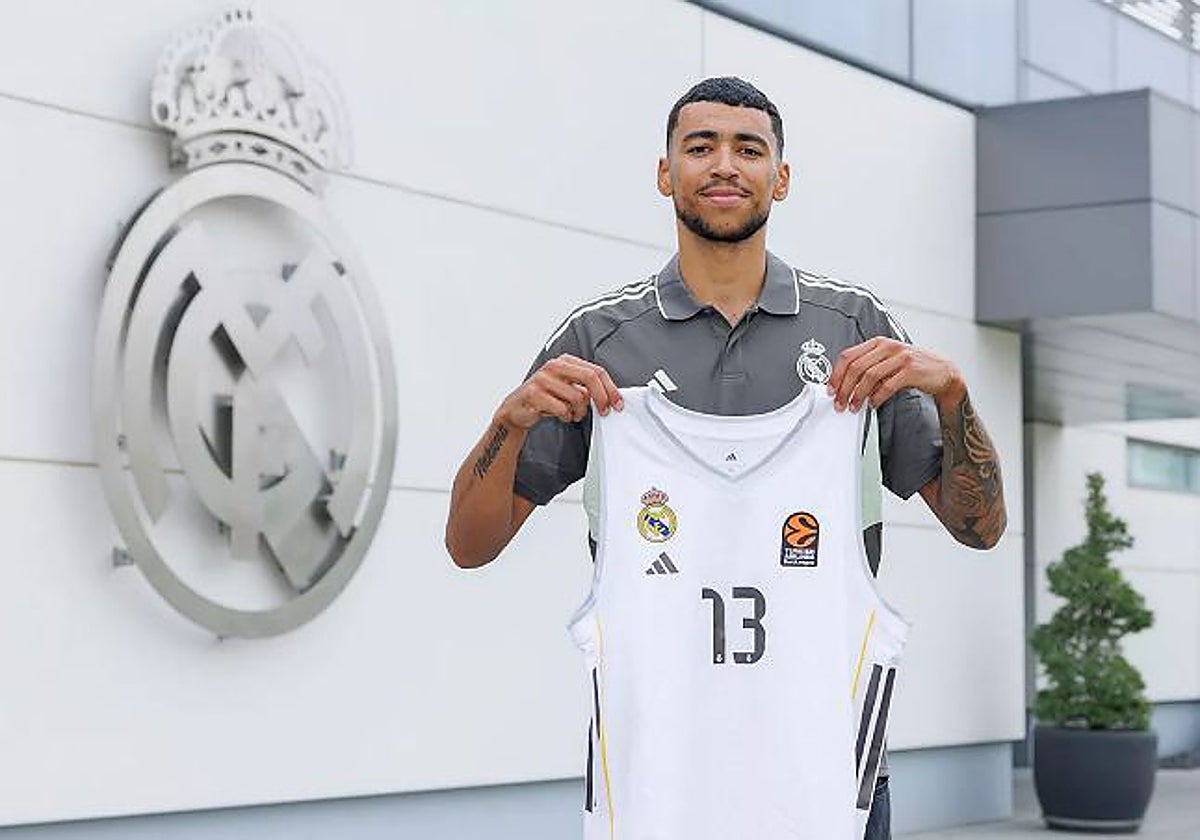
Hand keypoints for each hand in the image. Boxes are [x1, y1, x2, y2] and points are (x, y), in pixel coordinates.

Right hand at [496, 354, 623, 429]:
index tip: (618, 403)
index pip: (596, 370)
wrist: (517, 409)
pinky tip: (560, 416)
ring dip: (579, 412)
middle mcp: (554, 366)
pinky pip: (562, 409)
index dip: (610, 388)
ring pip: (577, 397)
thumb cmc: (545, 399)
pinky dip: (566, 416)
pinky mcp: (534, 393)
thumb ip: (586, 388)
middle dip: (602, 397)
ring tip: (573, 414)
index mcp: (565, 361)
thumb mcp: (568, 389)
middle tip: (605, 412)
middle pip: (590, 377)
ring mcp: (543, 378)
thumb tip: (611, 397)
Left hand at [826, 337, 965, 412]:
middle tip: (840, 403)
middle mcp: (888, 347)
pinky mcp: (911, 370)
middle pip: (856, 367)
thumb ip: (868, 367)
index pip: (848, 355)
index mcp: (878, 343)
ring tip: (854, 407)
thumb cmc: (912, 368)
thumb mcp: (888, 362)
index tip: (831, 389)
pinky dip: (877, 397)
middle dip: (844, 388)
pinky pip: (887, 385)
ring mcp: (901, 357)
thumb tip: (843, 384)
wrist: (943, 372)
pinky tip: (873, 404)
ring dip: (858, 395)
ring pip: (869, 376)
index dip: (836, 374)